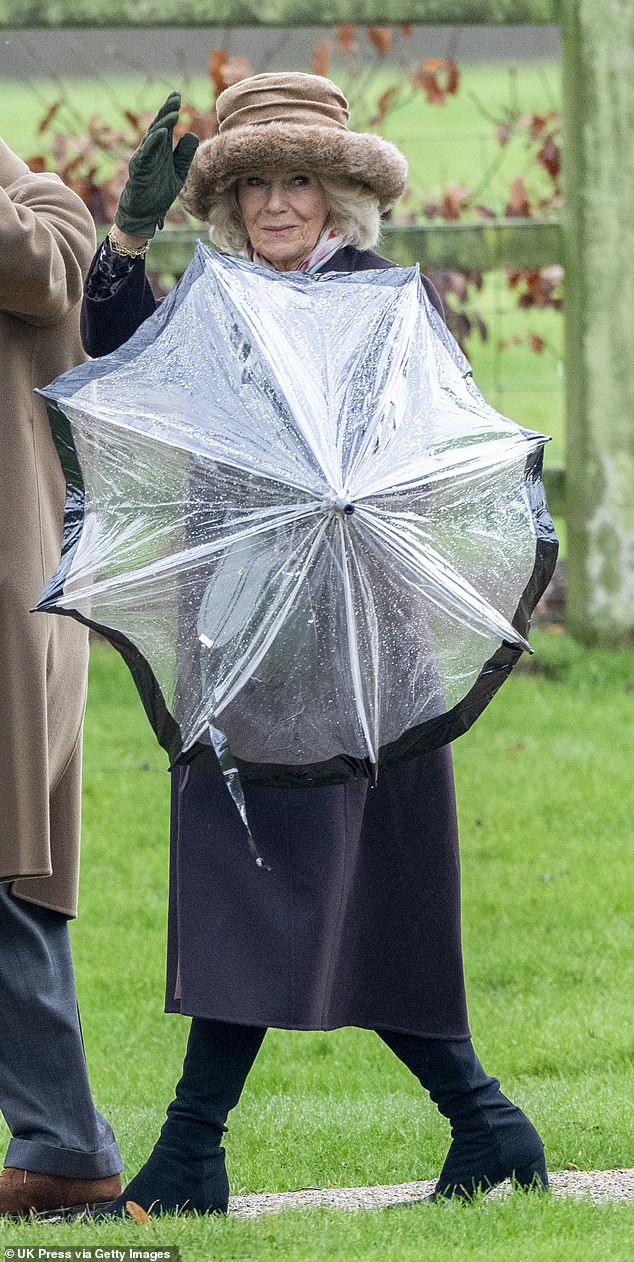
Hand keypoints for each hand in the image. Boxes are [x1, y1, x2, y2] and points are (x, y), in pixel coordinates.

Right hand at [115, 92, 198, 238]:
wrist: (145, 214)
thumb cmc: (159, 192)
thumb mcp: (178, 172)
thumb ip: (184, 155)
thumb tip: (193, 135)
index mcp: (161, 150)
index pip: (166, 126)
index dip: (170, 110)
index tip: (178, 95)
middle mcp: (151, 151)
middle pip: (158, 126)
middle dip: (166, 111)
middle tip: (175, 97)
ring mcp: (143, 159)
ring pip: (152, 137)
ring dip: (162, 124)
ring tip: (173, 113)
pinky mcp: (139, 171)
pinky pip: (146, 154)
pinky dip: (153, 143)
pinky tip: (161, 133)